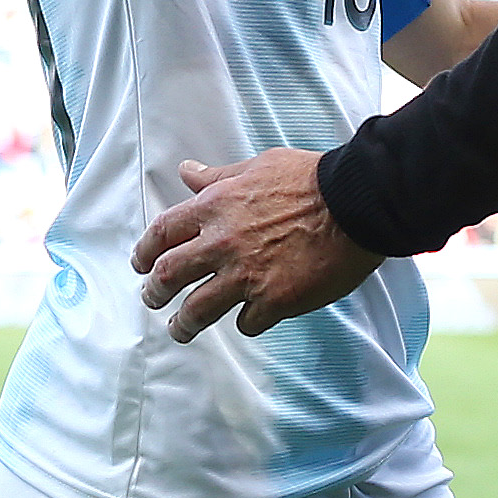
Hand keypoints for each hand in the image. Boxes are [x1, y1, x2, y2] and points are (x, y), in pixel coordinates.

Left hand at [132, 149, 383, 340]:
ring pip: (198, 310)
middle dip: (154, 292)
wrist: (357, 204)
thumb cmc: (312, 179)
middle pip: (169, 276)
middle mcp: (221, 244)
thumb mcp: (257, 167)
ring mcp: (246, 276)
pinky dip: (245, 322)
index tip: (140, 264)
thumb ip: (218, 177)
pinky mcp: (274, 301)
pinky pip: (246, 323)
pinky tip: (250, 319)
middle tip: (152, 299)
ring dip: (184, 324)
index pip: (162, 233)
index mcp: (214, 208)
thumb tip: (187, 172)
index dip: (145, 251)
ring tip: (181, 330)